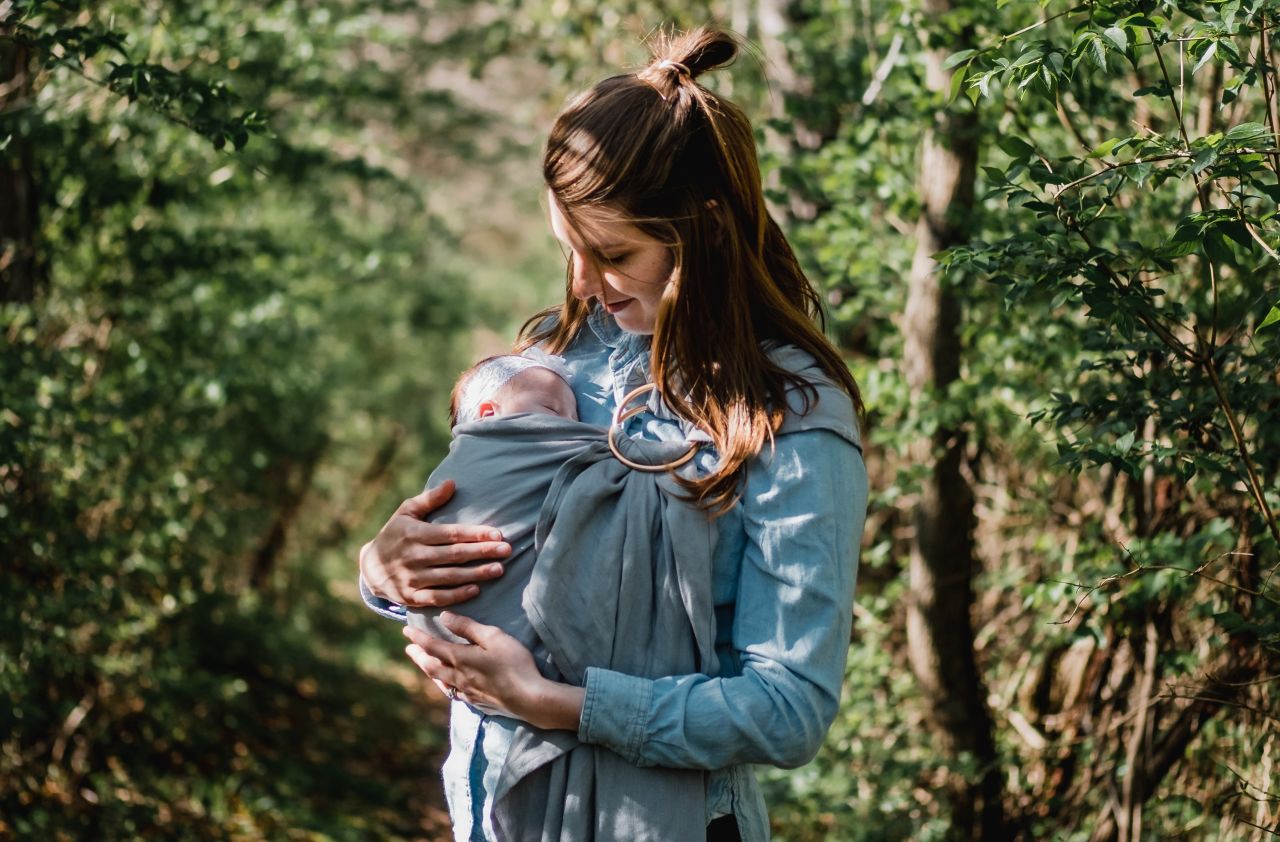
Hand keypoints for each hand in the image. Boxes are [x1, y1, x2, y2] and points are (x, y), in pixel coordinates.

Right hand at [359, 480, 510, 607]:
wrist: (370, 567)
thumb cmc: (395, 534)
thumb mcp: (406, 512)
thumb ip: (429, 499)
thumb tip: (452, 483)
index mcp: (414, 534)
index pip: (451, 534)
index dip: (475, 534)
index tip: (498, 534)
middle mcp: (414, 556)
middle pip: (454, 555)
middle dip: (483, 552)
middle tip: (507, 550)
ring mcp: (412, 578)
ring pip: (449, 577)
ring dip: (476, 574)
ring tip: (499, 569)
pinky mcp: (411, 597)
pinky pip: (437, 597)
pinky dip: (456, 595)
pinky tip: (475, 589)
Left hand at [402, 614, 584, 730]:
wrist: (528, 698)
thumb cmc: (513, 663)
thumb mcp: (493, 637)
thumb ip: (468, 627)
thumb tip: (444, 617)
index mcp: (460, 658)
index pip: (432, 646)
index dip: (418, 637)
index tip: (406, 630)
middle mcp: (458, 677)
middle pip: (431, 665)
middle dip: (418, 656)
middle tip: (408, 649)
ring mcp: (466, 692)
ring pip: (440, 681)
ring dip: (428, 670)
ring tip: (423, 665)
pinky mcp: (477, 702)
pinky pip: (453, 693)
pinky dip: (444, 685)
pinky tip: (448, 686)